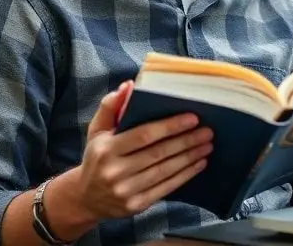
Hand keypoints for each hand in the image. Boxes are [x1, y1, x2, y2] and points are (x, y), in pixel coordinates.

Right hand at [73, 80, 212, 220]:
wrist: (85, 199)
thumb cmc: (96, 158)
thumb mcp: (96, 131)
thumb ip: (110, 106)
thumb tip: (129, 86)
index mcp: (106, 149)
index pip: (143, 135)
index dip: (170, 126)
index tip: (192, 118)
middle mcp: (115, 171)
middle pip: (158, 153)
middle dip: (186, 141)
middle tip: (207, 131)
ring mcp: (126, 191)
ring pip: (165, 171)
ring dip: (190, 157)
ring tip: (207, 145)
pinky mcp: (136, 206)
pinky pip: (165, 188)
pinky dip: (185, 175)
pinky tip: (199, 164)